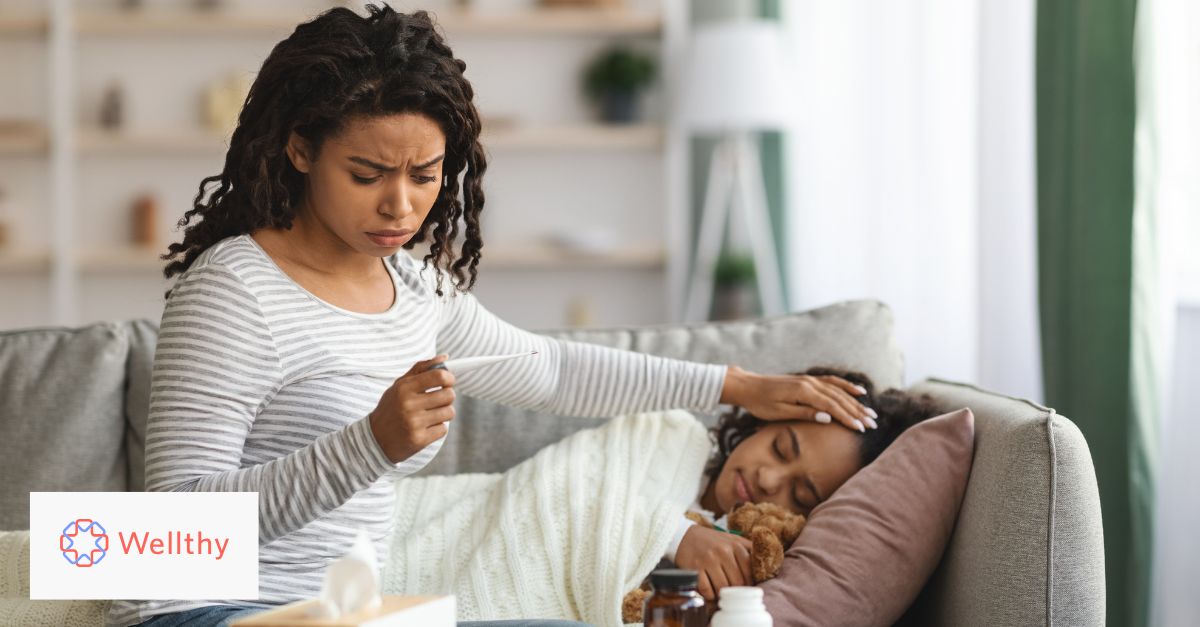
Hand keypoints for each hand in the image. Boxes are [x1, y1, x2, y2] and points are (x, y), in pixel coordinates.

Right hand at [369, 355, 455, 462]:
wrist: (375, 440)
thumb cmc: (390, 409)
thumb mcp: (399, 386)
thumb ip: (421, 369)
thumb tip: (445, 358)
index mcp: (404, 388)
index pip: (439, 376)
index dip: (449, 378)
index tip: (448, 381)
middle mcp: (409, 405)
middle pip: (449, 394)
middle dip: (447, 396)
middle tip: (438, 399)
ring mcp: (414, 423)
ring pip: (449, 412)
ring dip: (444, 412)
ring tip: (431, 414)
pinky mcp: (419, 439)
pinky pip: (444, 429)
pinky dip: (438, 428)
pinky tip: (425, 427)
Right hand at [673, 525, 753, 601]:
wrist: (685, 536)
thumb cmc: (713, 541)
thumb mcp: (733, 540)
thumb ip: (750, 550)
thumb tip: (766, 568)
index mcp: (735, 544)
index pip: (749, 572)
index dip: (749, 583)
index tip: (745, 587)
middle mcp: (723, 551)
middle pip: (737, 582)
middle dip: (736, 590)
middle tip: (733, 592)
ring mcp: (708, 560)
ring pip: (722, 588)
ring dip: (723, 594)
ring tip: (722, 591)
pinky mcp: (695, 568)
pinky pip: (707, 590)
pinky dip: (710, 594)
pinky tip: (710, 589)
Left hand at [719, 365, 877, 431]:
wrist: (749, 386)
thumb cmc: (761, 403)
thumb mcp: (780, 412)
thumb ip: (805, 414)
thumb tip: (828, 419)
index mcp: (804, 392)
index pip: (832, 407)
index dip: (848, 418)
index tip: (861, 429)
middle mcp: (810, 383)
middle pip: (839, 398)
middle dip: (858, 412)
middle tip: (873, 424)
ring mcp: (810, 380)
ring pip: (838, 391)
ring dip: (856, 402)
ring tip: (870, 412)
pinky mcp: (808, 380)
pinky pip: (832, 382)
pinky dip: (847, 386)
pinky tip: (859, 391)